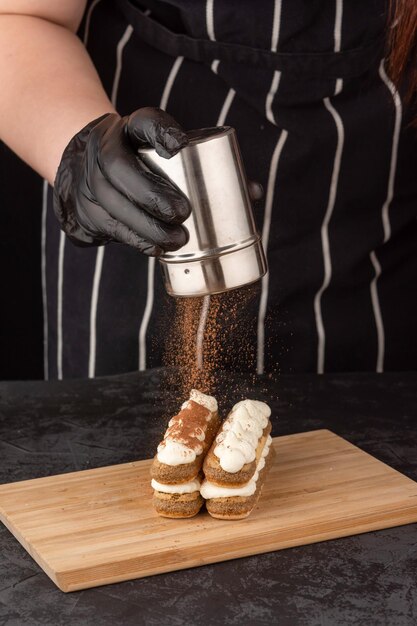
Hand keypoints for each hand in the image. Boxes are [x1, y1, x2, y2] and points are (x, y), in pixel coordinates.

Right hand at [53, 107, 191, 255]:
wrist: (82, 171)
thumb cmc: (129, 160)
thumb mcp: (147, 143)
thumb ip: (170, 147)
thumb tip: (189, 155)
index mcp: (122, 130)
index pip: (142, 122)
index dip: (160, 131)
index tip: (179, 145)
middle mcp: (98, 150)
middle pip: (119, 168)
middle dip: (153, 195)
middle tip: (183, 213)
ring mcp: (85, 182)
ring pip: (113, 204)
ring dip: (149, 226)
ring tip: (177, 237)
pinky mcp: (81, 212)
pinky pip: (109, 228)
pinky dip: (137, 240)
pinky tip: (157, 247)